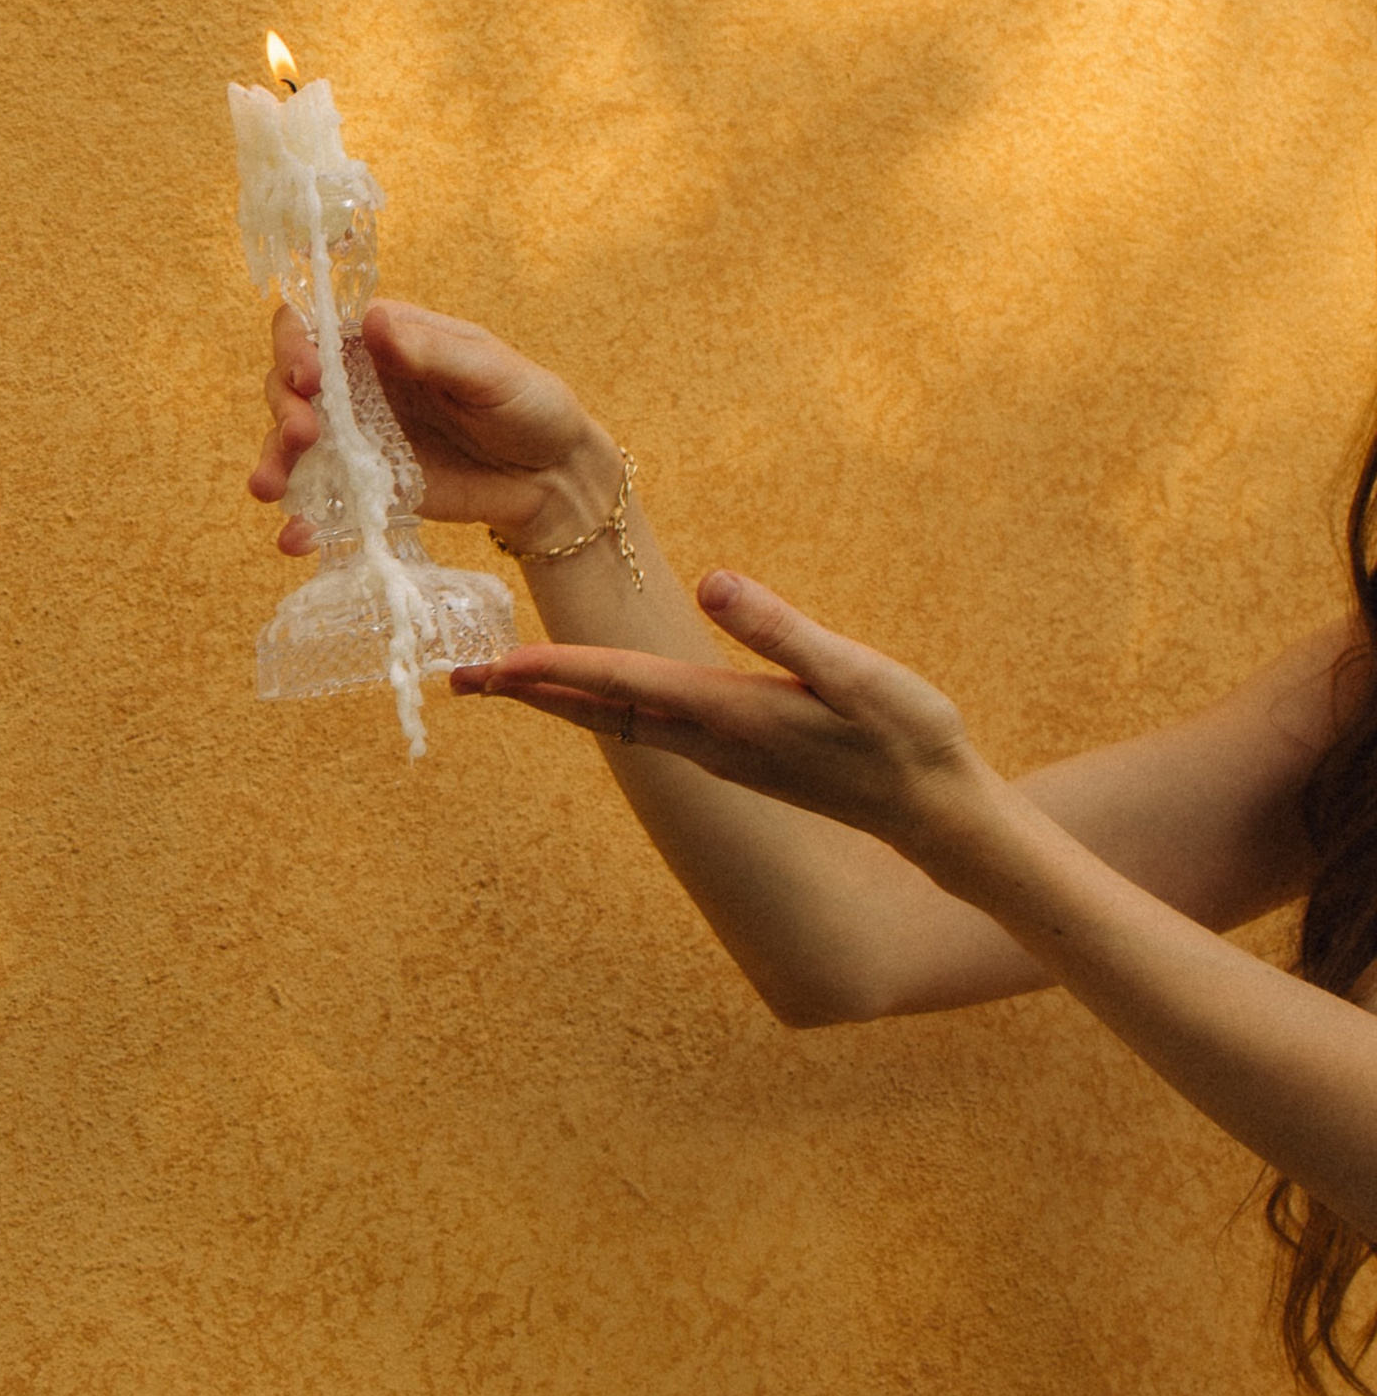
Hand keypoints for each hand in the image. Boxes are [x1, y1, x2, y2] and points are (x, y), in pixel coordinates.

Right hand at [247, 298, 614, 551]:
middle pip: (292, 387)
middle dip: (283, 409)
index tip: (309, 375)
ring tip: (270, 489)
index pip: (318, 327)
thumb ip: (431, 351)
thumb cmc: (531, 405)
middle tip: (301, 437)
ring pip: (294, 446)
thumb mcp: (490, 371)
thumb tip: (370, 322)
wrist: (557, 479)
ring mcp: (360, 440)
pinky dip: (302, 520)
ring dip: (273, 463)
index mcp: (386, 341)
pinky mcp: (369, 489)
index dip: (297, 344)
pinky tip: (296, 538)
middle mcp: (361, 387)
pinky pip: (323, 501)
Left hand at [451, 569, 993, 859]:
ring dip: (557, 703)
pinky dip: (602, 710)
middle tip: (459, 680)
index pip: (623, 685)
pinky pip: (647, 731)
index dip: (556, 670)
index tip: (495, 663)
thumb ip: (783, 627)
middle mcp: (712, 740)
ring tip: (503, 684)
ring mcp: (722, 754)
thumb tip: (716, 582)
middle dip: (528, 695)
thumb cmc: (908, 736)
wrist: (936, 812)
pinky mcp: (739, 755)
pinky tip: (590, 701)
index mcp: (731, 713)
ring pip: (618, 724)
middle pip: (599, 712)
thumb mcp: (855, 671)